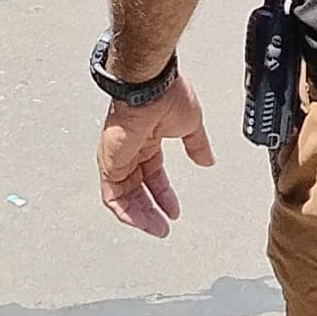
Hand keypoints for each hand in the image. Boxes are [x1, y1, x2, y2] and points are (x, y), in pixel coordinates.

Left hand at [96, 70, 214, 235]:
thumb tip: (207, 160)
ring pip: (123, 196)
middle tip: (163, 226)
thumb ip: (197, 145)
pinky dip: (125, 211)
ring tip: (156, 228)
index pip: (152, 175)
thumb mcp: (191, 125)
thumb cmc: (166, 94)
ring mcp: (118, 157)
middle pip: (137, 188)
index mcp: (147, 139)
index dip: (164, 194)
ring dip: (140, 215)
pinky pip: (112, 195)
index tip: (173, 210)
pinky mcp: (109, 163)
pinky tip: (140, 221)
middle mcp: (130, 149)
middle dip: (151, 210)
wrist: (150, 87)